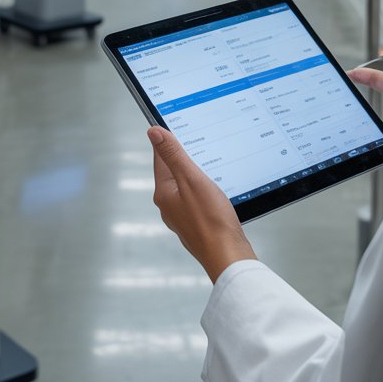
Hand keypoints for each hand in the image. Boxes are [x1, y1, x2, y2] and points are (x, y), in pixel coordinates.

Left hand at [148, 126, 256, 282]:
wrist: (228, 255)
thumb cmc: (211, 221)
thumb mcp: (192, 180)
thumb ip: (173, 155)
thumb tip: (154, 133)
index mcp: (164, 193)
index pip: (160, 158)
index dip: (168, 140)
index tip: (175, 126)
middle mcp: (169, 205)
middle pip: (172, 172)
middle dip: (183, 157)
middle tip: (196, 142)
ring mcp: (182, 216)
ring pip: (185, 186)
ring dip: (194, 174)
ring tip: (208, 164)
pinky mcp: (196, 223)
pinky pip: (195, 199)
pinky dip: (203, 190)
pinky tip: (214, 189)